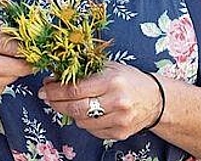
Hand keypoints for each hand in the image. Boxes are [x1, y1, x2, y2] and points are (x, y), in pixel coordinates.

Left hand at [38, 62, 163, 139]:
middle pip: (75, 108)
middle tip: (47, 97)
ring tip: (68, 103)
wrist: (156, 99)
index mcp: (111, 81)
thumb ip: (85, 71)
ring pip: (81, 121)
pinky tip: (86, 112)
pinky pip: (92, 130)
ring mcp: (119, 120)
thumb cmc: (129, 79)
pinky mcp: (120, 133)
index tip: (44, 88)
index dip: (55, 90)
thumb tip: (55, 76)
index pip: (75, 89)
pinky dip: (84, 122)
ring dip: (69, 113)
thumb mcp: (110, 67)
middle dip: (56, 103)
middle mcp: (116, 101)